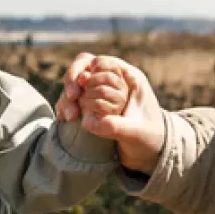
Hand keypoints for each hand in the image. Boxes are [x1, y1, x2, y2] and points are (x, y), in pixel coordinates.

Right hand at [59, 51, 165, 174]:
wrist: (151, 152)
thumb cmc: (150, 138)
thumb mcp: (135, 132)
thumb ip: (113, 126)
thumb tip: (86, 121)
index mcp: (128, 77)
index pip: (101, 61)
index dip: (87, 68)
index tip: (82, 83)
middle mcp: (112, 81)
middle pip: (83, 69)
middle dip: (72, 81)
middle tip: (72, 97)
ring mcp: (100, 92)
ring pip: (75, 86)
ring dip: (67, 98)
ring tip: (69, 117)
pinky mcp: (92, 105)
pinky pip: (73, 100)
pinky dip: (66, 107)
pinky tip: (64, 118)